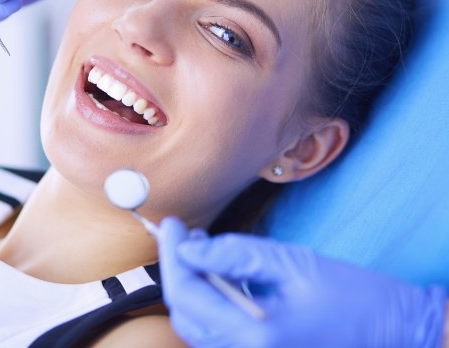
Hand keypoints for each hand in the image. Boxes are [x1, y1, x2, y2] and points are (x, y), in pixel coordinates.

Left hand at [159, 217, 445, 347]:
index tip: (171, 225)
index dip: (172, 255)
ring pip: (196, 323)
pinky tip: (218, 272)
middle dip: (177, 268)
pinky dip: (208, 299)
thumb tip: (188, 246)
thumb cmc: (348, 294)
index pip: (186, 294)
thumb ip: (235, 254)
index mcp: (253, 335)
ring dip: (190, 283)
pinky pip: (216, 330)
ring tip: (200, 247)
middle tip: (182, 233)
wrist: (388, 328)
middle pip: (185, 311)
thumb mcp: (289, 262)